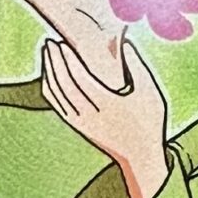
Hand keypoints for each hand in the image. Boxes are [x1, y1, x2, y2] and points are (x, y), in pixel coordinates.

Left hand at [39, 36, 169, 197]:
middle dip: (54, 61)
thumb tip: (124, 41)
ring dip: (49, 72)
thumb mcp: (150, 93)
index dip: (68, 60)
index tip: (62, 42)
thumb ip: (136, 66)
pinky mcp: (77, 126)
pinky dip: (49, 87)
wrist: (140, 156)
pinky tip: (49, 74)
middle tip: (50, 41)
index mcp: (109, 105)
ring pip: (57, 94)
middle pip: (64, 84)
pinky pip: (56, 105)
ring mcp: (81, 122)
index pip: (80, 79)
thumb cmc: (148, 121)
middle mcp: (91, 114)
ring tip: (46, 52)